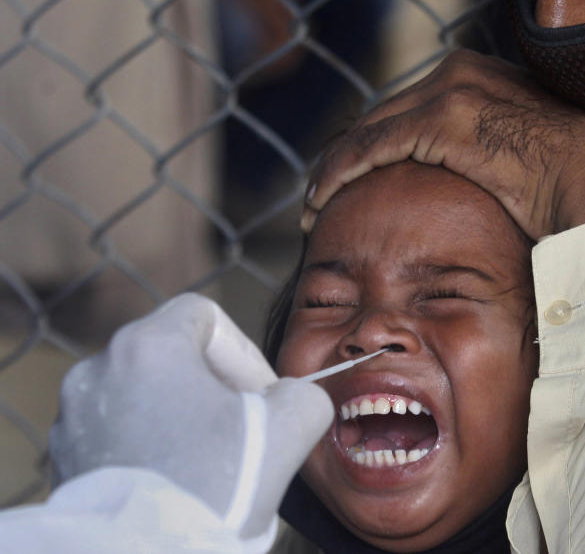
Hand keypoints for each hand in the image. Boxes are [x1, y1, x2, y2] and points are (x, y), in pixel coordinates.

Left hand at [49, 293, 333, 539]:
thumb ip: (304, 394)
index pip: (204, 316)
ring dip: (176, 414)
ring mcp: (74, 414)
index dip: (241, 351)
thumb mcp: (290, 429)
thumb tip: (295, 397)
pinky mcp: (62, 455)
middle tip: (239, 428)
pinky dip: (145, 444)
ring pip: (141, 393)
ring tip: (204, 460)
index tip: (259, 396)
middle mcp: (99, 368)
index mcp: (149, 345)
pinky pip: (114, 431)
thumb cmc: (215, 488)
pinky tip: (172, 479)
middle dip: (210, 385)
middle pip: (170, 354)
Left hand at [302, 49, 584, 238]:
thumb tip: (482, 188)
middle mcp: (463, 72)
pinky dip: (340, 173)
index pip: (413, 109)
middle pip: (385, 115)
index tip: (359, 179)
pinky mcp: (440, 119)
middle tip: (324, 193)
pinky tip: (321, 200)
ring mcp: (451, 91)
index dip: (379, 144)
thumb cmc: (577, 187)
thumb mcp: (526, 161)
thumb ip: (494, 158)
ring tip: (315, 203)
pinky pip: (372, 146)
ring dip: (335, 168)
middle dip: (350, 155)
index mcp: (484, 78)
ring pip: (371, 129)